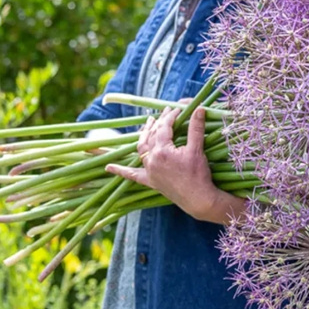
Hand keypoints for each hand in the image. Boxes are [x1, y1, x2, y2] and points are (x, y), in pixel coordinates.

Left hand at [106, 106, 245, 223]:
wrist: (198, 199)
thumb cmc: (198, 174)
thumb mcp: (197, 149)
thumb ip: (196, 128)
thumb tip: (199, 108)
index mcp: (162, 150)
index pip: (164, 127)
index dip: (170, 116)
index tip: (178, 109)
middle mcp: (152, 159)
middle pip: (151, 135)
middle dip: (158, 122)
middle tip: (165, 112)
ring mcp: (149, 171)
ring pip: (141, 149)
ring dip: (143, 135)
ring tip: (148, 124)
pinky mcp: (150, 182)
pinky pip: (133, 175)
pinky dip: (121, 171)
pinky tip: (108, 168)